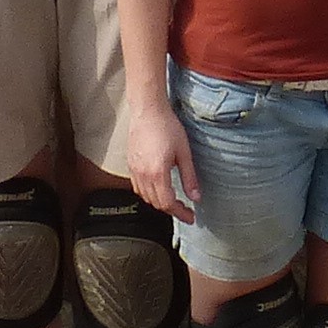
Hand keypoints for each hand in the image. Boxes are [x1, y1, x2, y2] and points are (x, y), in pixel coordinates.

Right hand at [118, 100, 196, 219]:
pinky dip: (149, 194)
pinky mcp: (130, 165)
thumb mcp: (184, 153)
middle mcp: (143, 175)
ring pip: (146, 197)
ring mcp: (134, 170)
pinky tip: (158, 189)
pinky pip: (138, 187)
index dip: (180, 213)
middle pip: (156, 203)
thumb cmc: (166, 126)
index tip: (190, 217)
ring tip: (174, 201)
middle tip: (186, 210)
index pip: (168, 203)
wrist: (148, 110)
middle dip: (172, 210)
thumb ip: (190, 177)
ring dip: (160, 203)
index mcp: (158, 173)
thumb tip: (196, 197)